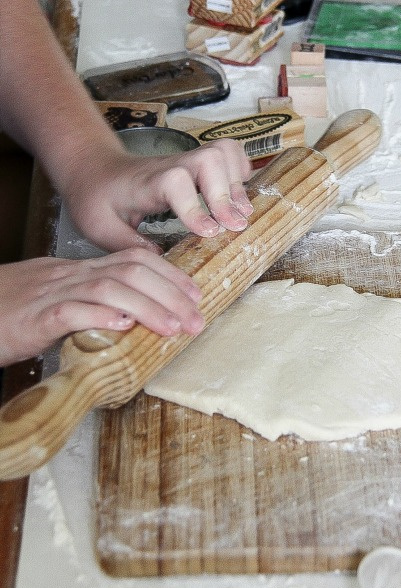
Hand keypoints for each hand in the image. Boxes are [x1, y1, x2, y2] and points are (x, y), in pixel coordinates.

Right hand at [0, 250, 204, 366]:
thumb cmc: (11, 311)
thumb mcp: (58, 299)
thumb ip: (93, 302)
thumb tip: (131, 318)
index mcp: (80, 270)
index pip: (135, 260)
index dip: (169, 275)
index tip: (194, 295)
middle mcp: (71, 276)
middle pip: (131, 272)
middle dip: (169, 293)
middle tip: (195, 318)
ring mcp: (53, 294)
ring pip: (109, 289)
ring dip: (148, 308)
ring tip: (172, 327)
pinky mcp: (36, 317)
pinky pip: (72, 311)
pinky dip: (101, 317)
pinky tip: (123, 327)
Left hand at [62, 138, 252, 253]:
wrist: (94, 169)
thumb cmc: (97, 199)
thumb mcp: (100, 228)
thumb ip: (130, 246)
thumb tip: (165, 263)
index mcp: (146, 182)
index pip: (175, 182)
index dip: (195, 205)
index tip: (209, 232)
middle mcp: (171, 166)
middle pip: (210, 158)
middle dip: (227, 193)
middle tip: (234, 226)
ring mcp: (186, 161)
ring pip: (224, 152)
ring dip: (238, 182)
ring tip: (239, 214)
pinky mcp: (195, 163)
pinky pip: (228, 153)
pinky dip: (240, 171)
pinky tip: (237, 195)